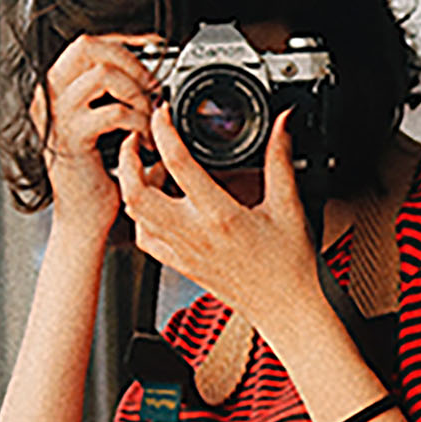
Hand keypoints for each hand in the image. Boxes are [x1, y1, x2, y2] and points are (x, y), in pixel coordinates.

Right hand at [33, 33, 161, 243]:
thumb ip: (116, 95)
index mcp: (55, 89)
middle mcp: (48, 97)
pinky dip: (138, 122)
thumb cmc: (99, 173)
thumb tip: (152, 75)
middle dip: (131, 61)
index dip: (123, 38)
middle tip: (152, 88)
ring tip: (147, 117)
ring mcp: (56, 116)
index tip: (154, 45)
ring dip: (136, 93)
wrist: (85, 216)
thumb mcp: (106, 124)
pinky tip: (143, 141)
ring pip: (102, 74)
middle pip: (87, 46)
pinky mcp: (70, 138)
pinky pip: (113, 112)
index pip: (85, 43)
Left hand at [114, 105, 318, 323]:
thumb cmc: (290, 265)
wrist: (287, 308)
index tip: (163, 113)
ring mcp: (183, 251)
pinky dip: (140, 216)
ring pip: (135, 215)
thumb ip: (280, 158)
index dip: (164, 132)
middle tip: (137, 139)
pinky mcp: (181, 264)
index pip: (179, 164)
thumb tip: (282, 124)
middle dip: (129, 160)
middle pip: (136, 193)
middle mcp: (194, 234)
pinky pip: (145, 239)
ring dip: (133, 186)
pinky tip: (156, 205)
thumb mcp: (289, 204)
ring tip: (148, 169)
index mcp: (220, 215)